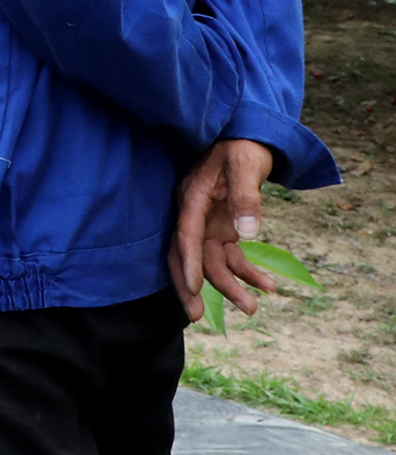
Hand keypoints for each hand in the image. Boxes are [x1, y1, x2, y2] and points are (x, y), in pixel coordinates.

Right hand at [170, 138, 278, 319]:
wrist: (248, 137)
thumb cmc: (243, 147)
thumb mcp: (246, 166)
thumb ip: (246, 197)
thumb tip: (248, 233)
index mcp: (192, 197)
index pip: (186, 235)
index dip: (188, 263)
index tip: (193, 289)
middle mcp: (194, 214)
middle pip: (190, 255)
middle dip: (194, 287)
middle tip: (197, 318)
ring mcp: (208, 222)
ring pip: (212, 261)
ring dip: (230, 285)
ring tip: (253, 308)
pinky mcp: (222, 228)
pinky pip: (231, 256)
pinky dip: (248, 272)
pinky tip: (268, 286)